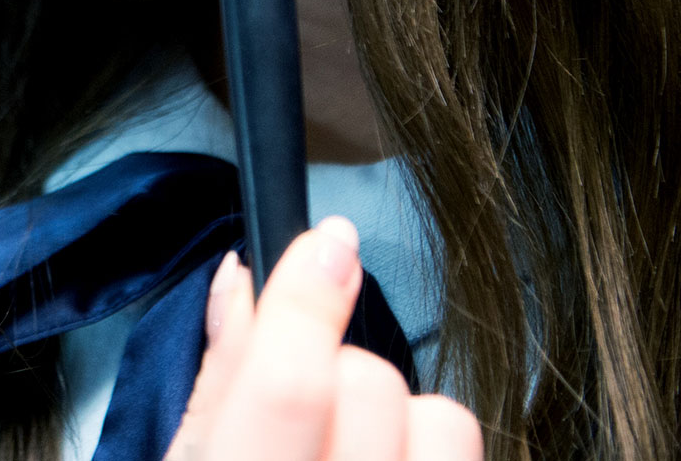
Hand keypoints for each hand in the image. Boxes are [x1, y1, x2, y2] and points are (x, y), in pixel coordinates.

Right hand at [168, 218, 481, 460]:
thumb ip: (217, 382)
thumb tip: (239, 276)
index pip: (291, 388)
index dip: (308, 301)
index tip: (326, 242)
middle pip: (368, 383)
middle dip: (336, 367)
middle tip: (302, 405)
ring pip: (441, 416)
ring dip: (397, 409)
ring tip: (353, 441)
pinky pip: (463, 442)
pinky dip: (429, 439)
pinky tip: (385, 459)